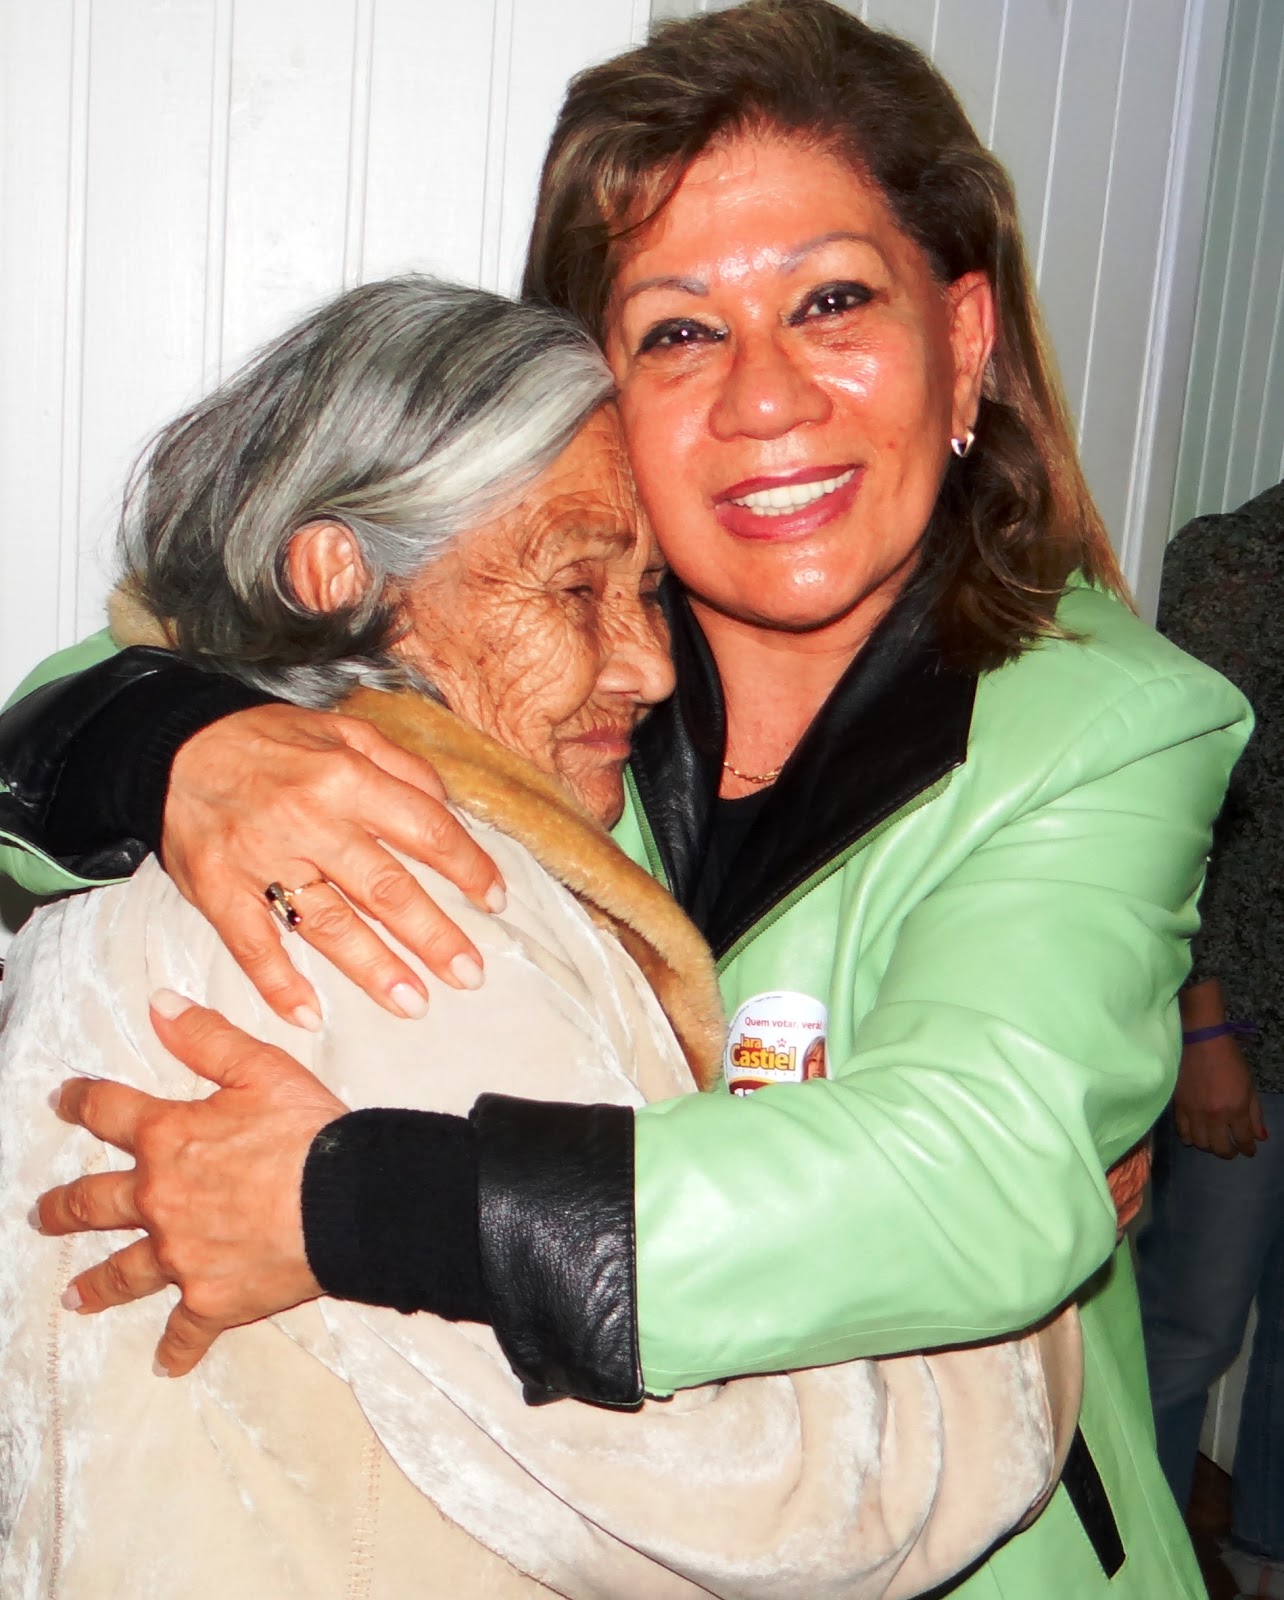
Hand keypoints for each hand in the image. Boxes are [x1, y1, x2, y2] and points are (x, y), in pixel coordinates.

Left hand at [33, 991, 342, 1375]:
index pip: (109, 1112)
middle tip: (43, 1215)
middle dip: (64, 1208)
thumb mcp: (260, 1067)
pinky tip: (165, 1364)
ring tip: (75, 1296)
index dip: (81, 1102)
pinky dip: (176, 1349)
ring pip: (125, 1273)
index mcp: (169, 1138)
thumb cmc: (309, 1132)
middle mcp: (160, 1200)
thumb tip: (160, 1005)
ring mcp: (181, 1256)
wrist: (347, 1202)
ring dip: (97, 1284)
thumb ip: (205, 1037)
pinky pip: (186, 1331)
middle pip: (96, 1204)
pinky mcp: (212, 1301)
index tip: (63, 1100)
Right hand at [163, 704, 506, 1024]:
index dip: (467, 868)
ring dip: (374, 969)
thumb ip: (401, 768)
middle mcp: (308, 820)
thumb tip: (449, 812)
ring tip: (414, 1003)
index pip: (425, 829)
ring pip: (327, 923)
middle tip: (470, 973)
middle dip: (434, 936)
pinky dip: (279, 983)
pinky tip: (310, 1015)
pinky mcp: (216, 889)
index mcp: (345, 777)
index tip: (495, 900)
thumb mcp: (341, 731)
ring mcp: (260, 859)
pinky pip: (252, 944)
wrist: (171, 746)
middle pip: (385, 888)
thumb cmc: (268, 741)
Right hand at [1173, 1034, 1266, 1157]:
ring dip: (1210, 1146)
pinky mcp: (1178, 1107)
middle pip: (1221, 1148)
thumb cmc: (1229, 1060)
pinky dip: (1190, 1139)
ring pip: (1201, 1144)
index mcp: (1235, 1109)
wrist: (1200, 1041)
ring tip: (1214, 1141)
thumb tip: (1260, 1137)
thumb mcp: (1249, 1085)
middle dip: (1230, 1152)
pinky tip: (1195, 1136)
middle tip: (1233, 1149)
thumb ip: (1255, 1114)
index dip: (1248, 1149)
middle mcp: (1214, 1115)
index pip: (1243, 1140)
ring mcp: (1194, 1112)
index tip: (1249, 1151)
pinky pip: (1183, 1132)